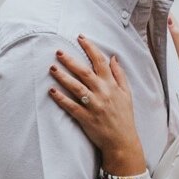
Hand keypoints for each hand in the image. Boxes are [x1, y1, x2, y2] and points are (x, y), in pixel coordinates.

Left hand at [49, 37, 145, 175]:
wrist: (122, 141)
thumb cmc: (124, 116)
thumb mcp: (127, 93)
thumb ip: (119, 74)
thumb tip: (114, 57)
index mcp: (111, 85)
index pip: (100, 61)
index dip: (90, 48)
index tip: (80, 38)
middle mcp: (102, 92)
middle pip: (84, 72)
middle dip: (71, 60)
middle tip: (59, 51)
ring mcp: (93, 105)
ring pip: (76, 87)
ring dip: (63, 77)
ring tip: (52, 68)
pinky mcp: (86, 118)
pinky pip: (71, 106)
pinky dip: (61, 99)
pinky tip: (52, 91)